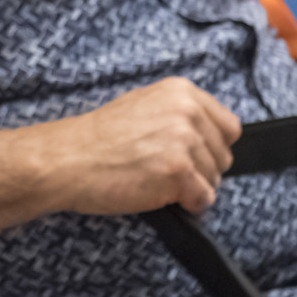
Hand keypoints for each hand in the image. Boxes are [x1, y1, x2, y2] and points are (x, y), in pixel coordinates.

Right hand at [34, 76, 241, 215]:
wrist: (68, 158)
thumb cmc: (98, 139)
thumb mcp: (142, 105)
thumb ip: (178, 113)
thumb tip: (207, 135)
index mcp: (180, 91)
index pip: (229, 126)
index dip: (211, 147)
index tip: (190, 155)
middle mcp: (187, 110)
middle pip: (223, 155)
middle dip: (201, 169)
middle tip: (165, 172)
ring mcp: (184, 140)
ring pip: (215, 179)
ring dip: (191, 188)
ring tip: (157, 182)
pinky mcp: (179, 170)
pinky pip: (204, 198)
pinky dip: (187, 205)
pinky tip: (160, 196)